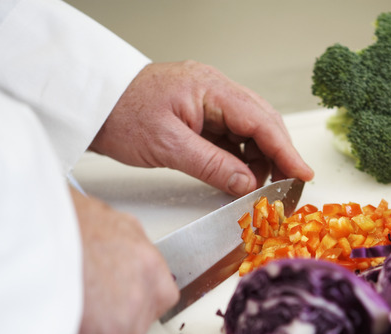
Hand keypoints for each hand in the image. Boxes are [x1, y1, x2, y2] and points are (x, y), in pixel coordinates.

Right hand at [18, 188, 178, 333]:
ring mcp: (115, 325)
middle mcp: (138, 297)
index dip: (126, 312)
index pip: (156, 303)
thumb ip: (118, 244)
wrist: (25, 217)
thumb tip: (108, 255)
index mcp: (147, 265)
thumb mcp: (104, 217)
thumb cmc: (53, 212)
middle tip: (70, 325)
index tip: (106, 312)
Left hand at [89, 61, 313, 195]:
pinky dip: (240, 157)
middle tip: (287, 187)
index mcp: (210, 88)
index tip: (303, 173)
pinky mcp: (199, 114)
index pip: (261, 121)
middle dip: (277, 155)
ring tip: (259, 188)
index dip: (286, 150)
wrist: (86, 103)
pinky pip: (230, 136)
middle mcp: (215, 90)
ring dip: (258, 159)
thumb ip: (213, 165)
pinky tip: (239, 176)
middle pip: (262, 123)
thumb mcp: (167, 146)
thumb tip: (249, 184)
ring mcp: (208, 101)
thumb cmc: (118, 114)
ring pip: (249, 131)